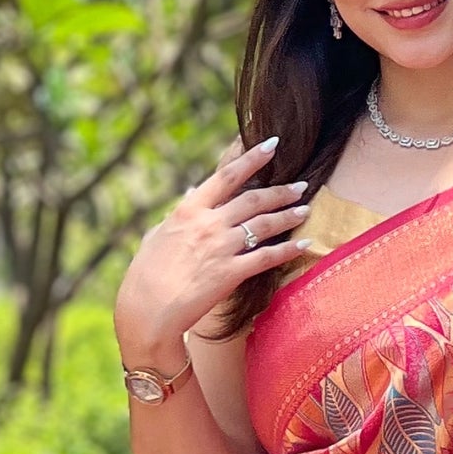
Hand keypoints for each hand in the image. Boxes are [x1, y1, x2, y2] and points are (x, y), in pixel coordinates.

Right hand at [114, 137, 313, 368]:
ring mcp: (220, 248)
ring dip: (288, 215)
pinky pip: (266, 258)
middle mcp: (208, 224)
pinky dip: (288, 250)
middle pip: (252, 199)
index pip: (226, 175)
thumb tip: (190, 191)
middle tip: (301, 185)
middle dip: (280, 191)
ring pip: (263, 224)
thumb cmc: (146, 274)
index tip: (272, 145)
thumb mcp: (157, 235)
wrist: (148, 308)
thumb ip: (179, 213)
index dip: (251, 158)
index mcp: (188, 210)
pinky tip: (305, 244)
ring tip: (306, 209)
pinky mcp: (230, 274)